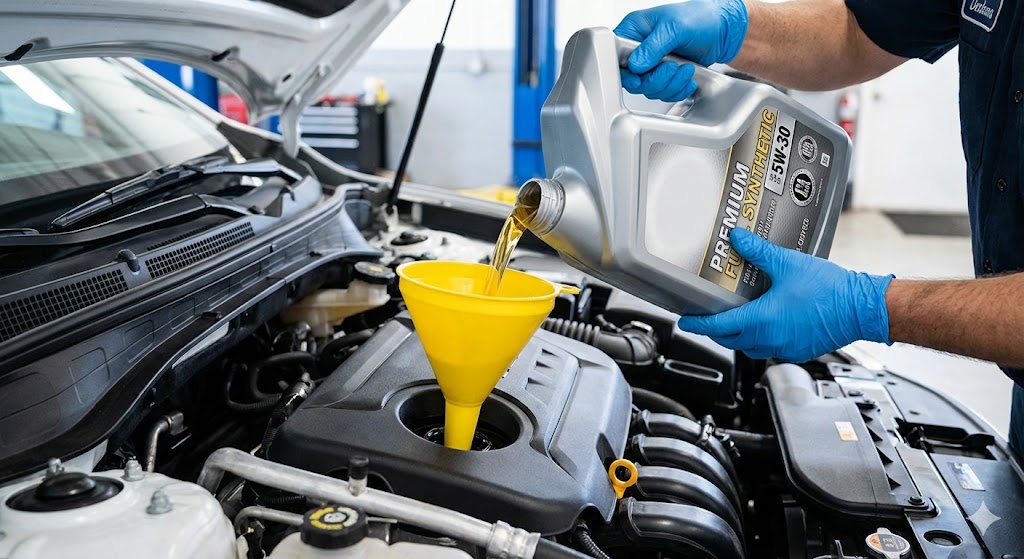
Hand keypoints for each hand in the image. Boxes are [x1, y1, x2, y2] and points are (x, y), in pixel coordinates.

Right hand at [613, 1, 748, 101]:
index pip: (615, 56)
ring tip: (684, 68)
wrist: (722, 30)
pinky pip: (663, 93)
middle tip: (671, 67)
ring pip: (648, 89)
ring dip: (670, 84)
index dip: (626, 71)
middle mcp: (639, 49)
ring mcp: (651, 64)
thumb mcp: (674, 27)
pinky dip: (677, 89)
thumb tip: (635, 64)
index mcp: (634, 30)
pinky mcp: (664, 76)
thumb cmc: (700, 18)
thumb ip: (652, 47)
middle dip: (655, 79)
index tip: (640, 76)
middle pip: (633, 79)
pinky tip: (687, 77)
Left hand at [677, 228, 893, 361]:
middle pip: (730, 339)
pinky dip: (758, 338)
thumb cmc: (832, 291)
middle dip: (714, 330)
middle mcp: (771, 339)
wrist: (863, 307)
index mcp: (763, 320)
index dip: (698, 323)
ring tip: (731, 319)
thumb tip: (738, 238)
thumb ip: (758, 251)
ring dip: (736, 335)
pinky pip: (769, 348)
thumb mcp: (788, 264)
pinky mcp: (799, 349)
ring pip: (749, 346)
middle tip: (705, 318)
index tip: (685, 321)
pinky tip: (763, 323)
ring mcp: (785, 347)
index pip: (719, 326)